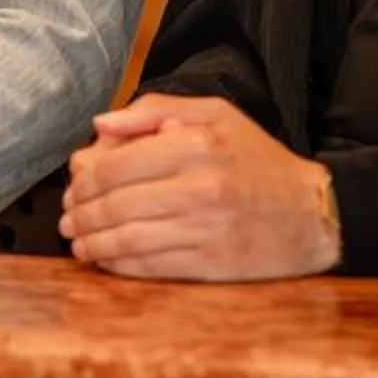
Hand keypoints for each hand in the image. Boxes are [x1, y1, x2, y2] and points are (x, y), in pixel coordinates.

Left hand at [61, 94, 339, 280]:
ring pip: (128, 240)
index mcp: (198, 145)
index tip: (73, 187)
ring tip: (77, 241)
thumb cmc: (258, 160)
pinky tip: (104, 260)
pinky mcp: (212, 265)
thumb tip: (100, 124)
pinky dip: (118, 266)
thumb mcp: (215, 115)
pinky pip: (150, 267)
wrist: (311, 213)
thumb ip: (155, 111)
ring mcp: (207, 229)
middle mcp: (201, 187)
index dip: (85, 181)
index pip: (119, 165)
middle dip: (81, 214)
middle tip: (67, 217)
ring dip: (92, 243)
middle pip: (117, 204)